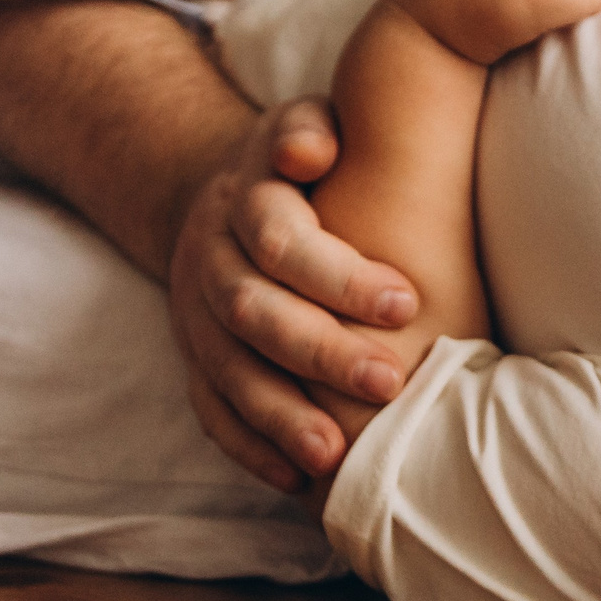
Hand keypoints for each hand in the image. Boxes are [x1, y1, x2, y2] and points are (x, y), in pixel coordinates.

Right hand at [168, 99, 423, 492]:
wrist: (223, 198)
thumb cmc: (305, 163)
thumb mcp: (307, 124)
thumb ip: (314, 128)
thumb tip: (313, 149)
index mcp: (245, 200)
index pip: (280, 238)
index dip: (338, 273)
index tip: (405, 304)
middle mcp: (212, 259)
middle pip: (254, 311)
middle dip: (321, 350)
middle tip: (389, 382)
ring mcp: (196, 315)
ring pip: (228, 370)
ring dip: (280, 414)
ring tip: (335, 454)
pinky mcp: (194, 359)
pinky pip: (210, 409)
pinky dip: (249, 445)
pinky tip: (294, 477)